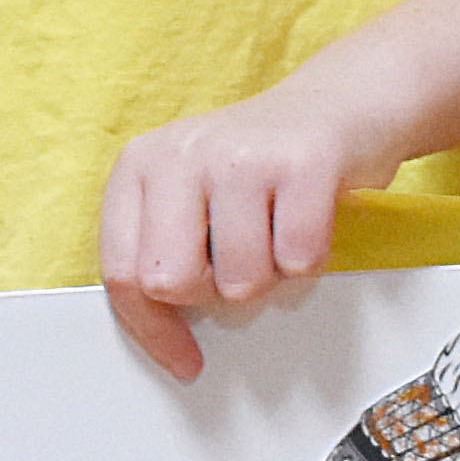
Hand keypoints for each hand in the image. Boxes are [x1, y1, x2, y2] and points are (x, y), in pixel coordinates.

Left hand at [102, 70, 390, 382]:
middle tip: (238, 266)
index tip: (183, 357)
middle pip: (170, 282)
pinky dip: (310, 258)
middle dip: (212, 295)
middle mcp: (181, 152)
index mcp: (140, 164)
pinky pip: (298, 259)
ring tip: (276, 233)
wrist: (338, 103)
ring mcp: (240, 154)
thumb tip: (162, 336)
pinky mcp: (302, 162)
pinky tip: (307, 221)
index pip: (121, 270)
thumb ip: (161, 248)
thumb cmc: (259, 165)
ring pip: (240, 280)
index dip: (151, 329)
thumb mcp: (190, 194)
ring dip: (270, 277)